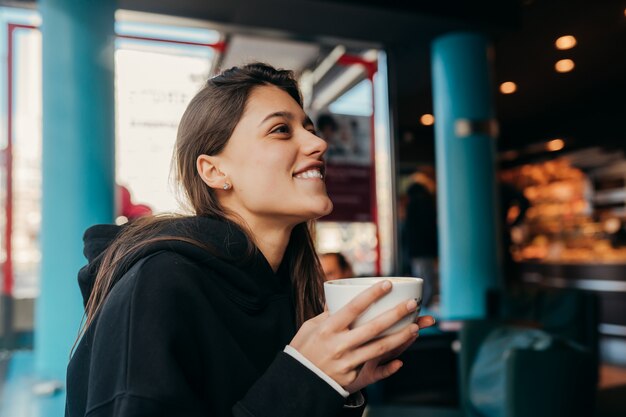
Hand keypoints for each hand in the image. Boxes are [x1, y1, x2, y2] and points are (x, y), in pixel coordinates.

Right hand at [289, 281, 425, 388]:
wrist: (299, 381)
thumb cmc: (303, 349)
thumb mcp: (310, 327)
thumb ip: (327, 313)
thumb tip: (339, 298)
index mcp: (328, 328)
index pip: (354, 307)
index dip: (372, 295)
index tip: (388, 284)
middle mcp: (339, 344)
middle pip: (373, 327)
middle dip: (396, 314)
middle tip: (412, 305)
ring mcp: (347, 361)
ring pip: (380, 348)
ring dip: (400, 337)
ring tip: (415, 327)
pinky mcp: (352, 376)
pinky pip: (374, 367)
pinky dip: (389, 362)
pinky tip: (401, 355)